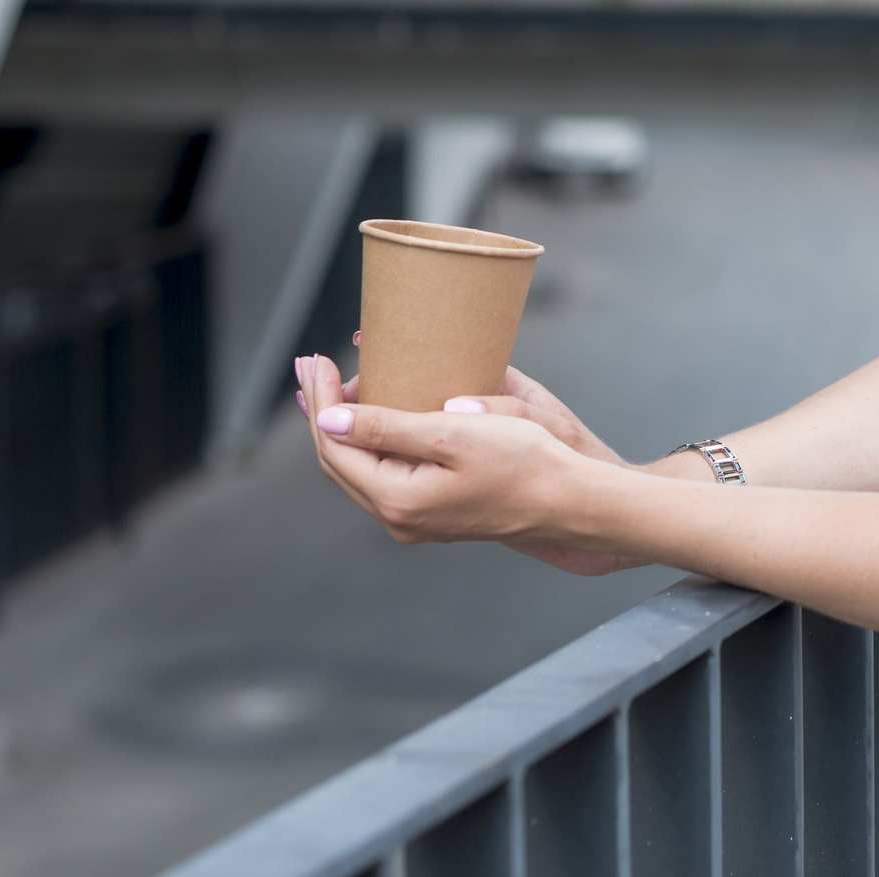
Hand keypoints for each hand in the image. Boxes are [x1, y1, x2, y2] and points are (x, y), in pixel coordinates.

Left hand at [295, 352, 607, 558]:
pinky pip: (384, 473)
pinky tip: (371, 417)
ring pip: (360, 469)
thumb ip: (387, 427)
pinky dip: (369, 440)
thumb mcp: (452, 434)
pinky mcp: (434, 512)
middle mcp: (399, 518)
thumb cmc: (521, 461)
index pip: (335, 446)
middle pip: (339, 461)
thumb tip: (329, 419)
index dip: (319, 401)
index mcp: (397, 499)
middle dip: (322, 411)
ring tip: (330, 387)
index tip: (315, 359)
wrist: (569, 500)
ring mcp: (416, 519)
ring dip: (342, 426)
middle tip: (310, 366)